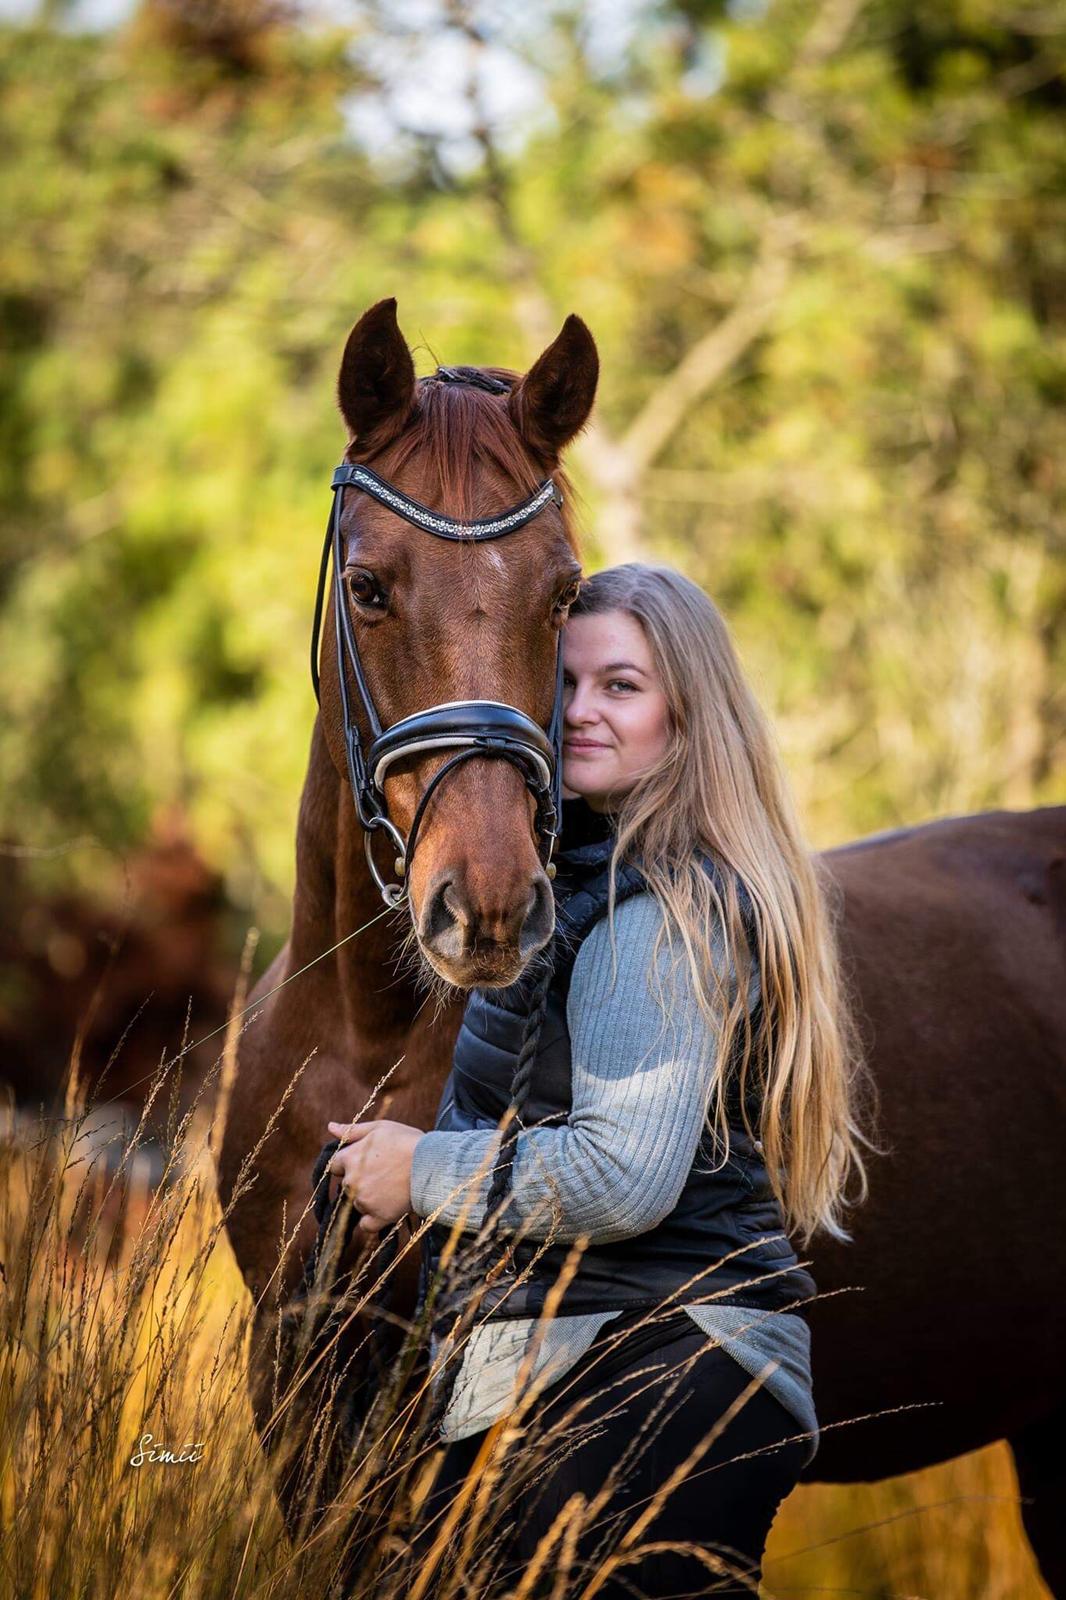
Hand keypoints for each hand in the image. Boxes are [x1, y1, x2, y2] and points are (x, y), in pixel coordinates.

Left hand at [326, 1118, 422, 1234]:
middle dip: (360, 1181)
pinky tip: (387, 1208)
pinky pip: (366, 1225)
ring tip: (392, 1187)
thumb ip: (352, 1131)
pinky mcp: (378, 1216)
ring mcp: (363, 1201)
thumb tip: (330, 1127)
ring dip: (369, 1198)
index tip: (367, 1162)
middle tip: (383, 1174)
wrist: (432, 1165)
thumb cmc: (407, 1142)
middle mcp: (352, 1181)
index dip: (350, 1163)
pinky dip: (374, 1219)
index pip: (336, 1166)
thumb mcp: (380, 1128)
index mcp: (349, 1158)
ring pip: (357, 1203)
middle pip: (347, 1185)